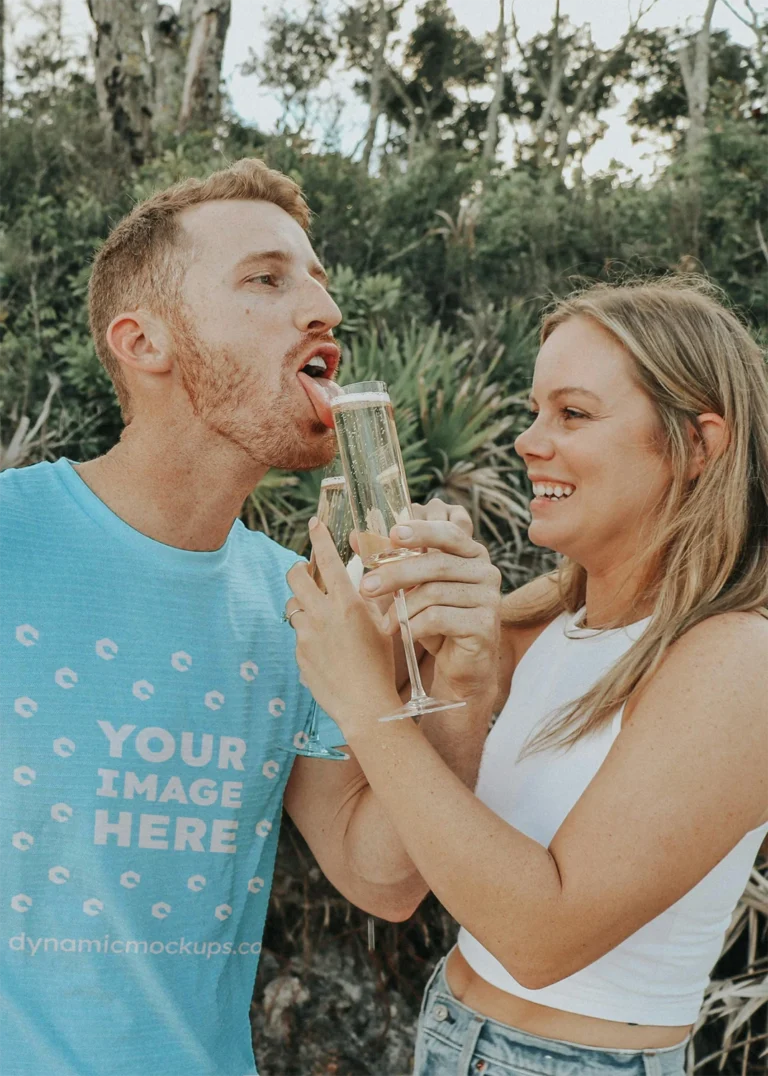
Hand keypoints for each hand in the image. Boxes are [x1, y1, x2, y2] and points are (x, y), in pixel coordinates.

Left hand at [286, 520, 401, 735]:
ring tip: (318, 614)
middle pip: (295, 576)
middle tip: (306, 571)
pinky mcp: (298, 654)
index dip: (319, 537)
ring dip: (302, 604)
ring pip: (292, 605)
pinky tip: (326, 649)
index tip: (313, 524)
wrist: (366, 705)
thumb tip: (370, 579)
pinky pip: (298, 635)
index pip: (327, 559)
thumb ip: (373, 599)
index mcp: (347, 603)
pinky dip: (308, 634)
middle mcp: (322, 614)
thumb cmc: (381, 665)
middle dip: (298, 568)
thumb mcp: (384, 625)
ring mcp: (306, 635)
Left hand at [358, 500, 501, 702]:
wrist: (461, 664)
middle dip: (396, 574)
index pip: (448, 532)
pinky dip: (414, 626)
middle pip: (436, 564)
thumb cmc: (436, 621)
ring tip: (385, 623)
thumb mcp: (413, 587)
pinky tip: (403, 633)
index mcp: (471, 554)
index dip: (421, 531)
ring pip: (434, 592)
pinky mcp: (485, 625)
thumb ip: (391, 561)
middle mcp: (486, 571)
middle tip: (366, 586)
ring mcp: (489, 598)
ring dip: (402, 608)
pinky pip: (439, 618)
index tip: (393, 534)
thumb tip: (354, 537)